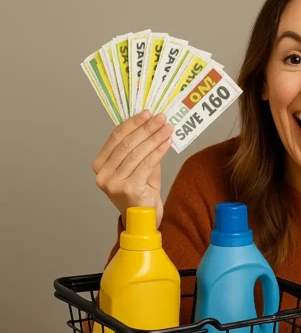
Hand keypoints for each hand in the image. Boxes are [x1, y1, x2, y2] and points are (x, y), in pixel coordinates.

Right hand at [92, 110, 173, 228]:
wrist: (144, 219)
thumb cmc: (141, 191)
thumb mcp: (139, 166)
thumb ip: (141, 148)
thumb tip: (152, 124)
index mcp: (100, 165)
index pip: (116, 138)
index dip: (133, 123)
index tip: (148, 113)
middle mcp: (103, 174)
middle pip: (127, 144)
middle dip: (146, 128)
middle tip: (161, 118)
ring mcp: (114, 182)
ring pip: (138, 153)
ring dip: (155, 137)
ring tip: (167, 128)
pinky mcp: (128, 189)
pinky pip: (147, 164)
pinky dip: (159, 151)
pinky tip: (167, 142)